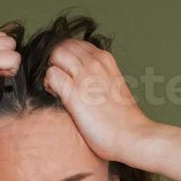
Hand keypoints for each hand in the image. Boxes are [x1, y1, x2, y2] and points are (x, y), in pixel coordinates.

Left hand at [42, 39, 154, 165]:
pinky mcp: (74, 93)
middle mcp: (94, 62)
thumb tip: (84, 80)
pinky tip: (56, 96)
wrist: (133, 136)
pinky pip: (51, 75)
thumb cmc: (124, 120)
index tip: (67, 72)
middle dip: (55, 60)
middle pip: (62, 45)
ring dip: (50, 70)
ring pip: (55, 55)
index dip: (66, 56)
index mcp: (105, 59)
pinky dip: (48, 84)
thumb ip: (99, 77)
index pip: (75, 43)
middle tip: (58, 80)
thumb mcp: (114, 87)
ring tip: (56, 88)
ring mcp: (84, 76)